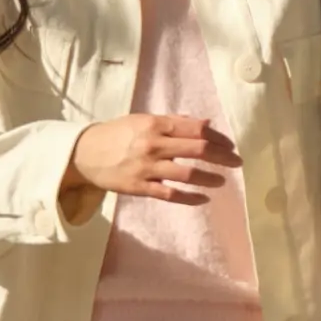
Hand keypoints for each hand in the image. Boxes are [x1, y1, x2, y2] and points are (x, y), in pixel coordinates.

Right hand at [69, 113, 236, 206]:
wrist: (83, 153)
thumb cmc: (117, 134)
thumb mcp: (143, 120)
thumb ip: (174, 121)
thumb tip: (206, 123)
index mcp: (156, 125)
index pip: (197, 130)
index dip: (219, 138)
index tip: (231, 145)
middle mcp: (154, 144)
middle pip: (199, 150)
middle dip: (223, 157)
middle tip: (237, 163)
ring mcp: (147, 167)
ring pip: (188, 174)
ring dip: (210, 178)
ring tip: (222, 181)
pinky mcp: (139, 187)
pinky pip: (171, 194)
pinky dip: (191, 198)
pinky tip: (203, 199)